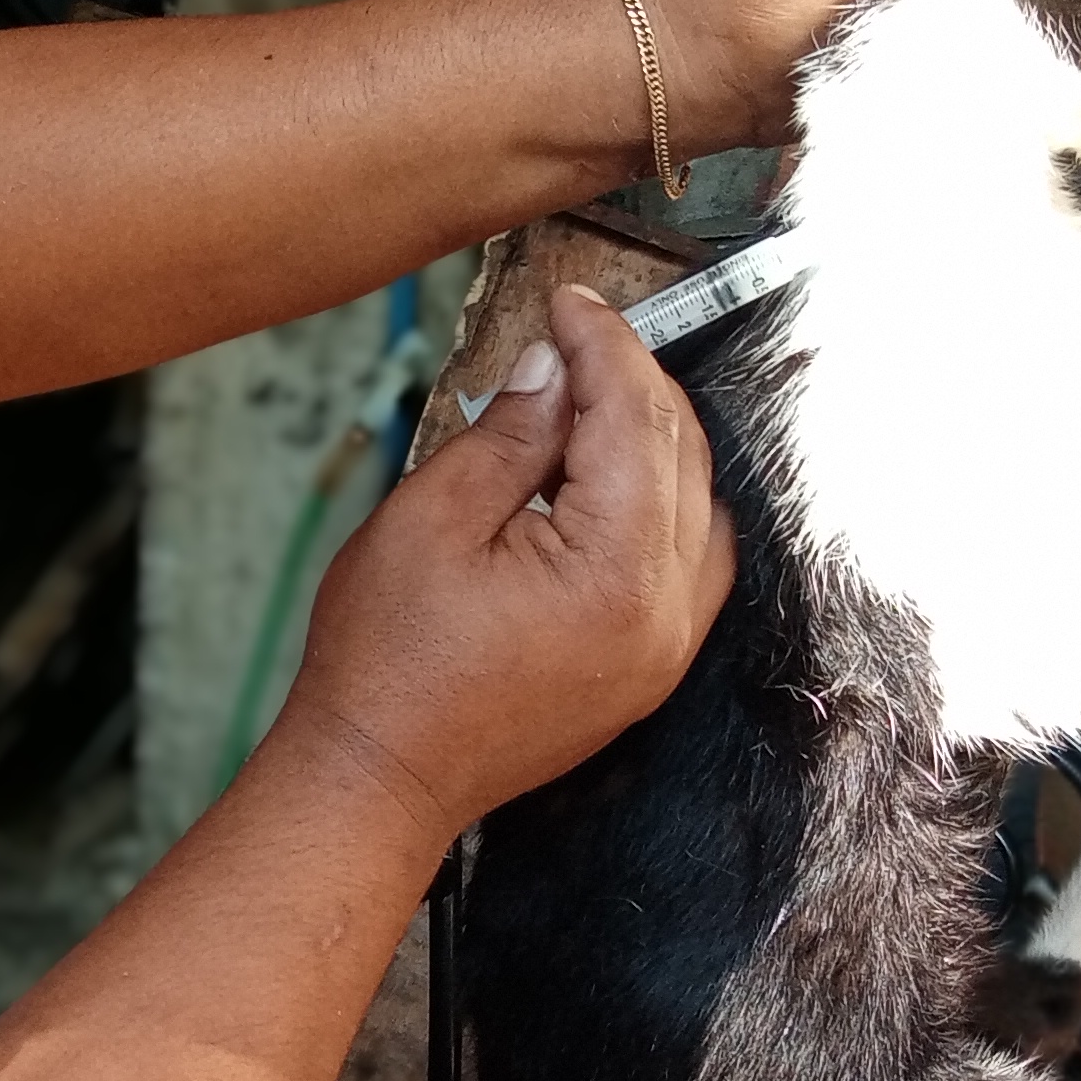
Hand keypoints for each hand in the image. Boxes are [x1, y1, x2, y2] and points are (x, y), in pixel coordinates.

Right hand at [272, 286, 732, 839]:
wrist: (380, 777)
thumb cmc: (386, 663)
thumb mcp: (429, 520)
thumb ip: (507, 435)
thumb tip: (552, 369)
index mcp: (615, 572)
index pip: (635, 419)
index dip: (604, 346)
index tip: (570, 302)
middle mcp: (665, 613)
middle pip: (682, 455)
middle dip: (631, 383)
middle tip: (571, 339)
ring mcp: (666, 649)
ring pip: (701, 506)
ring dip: (655, 440)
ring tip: (585, 401)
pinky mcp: (650, 669)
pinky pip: (692, 562)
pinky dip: (665, 502)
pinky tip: (612, 478)